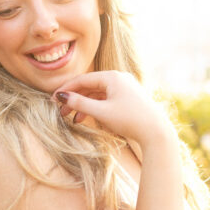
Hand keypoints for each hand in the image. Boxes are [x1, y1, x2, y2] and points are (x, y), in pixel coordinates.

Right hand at [52, 71, 172, 147]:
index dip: (66, 89)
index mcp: (112, 77)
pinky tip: (86, 118)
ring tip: (72, 118)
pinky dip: (95, 107)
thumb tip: (61, 96)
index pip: (83, 79)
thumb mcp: (101, 112)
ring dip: (84, 104)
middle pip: (90, 86)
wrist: (156, 132)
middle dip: (74, 98)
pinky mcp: (129, 97)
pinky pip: (106, 99)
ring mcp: (125, 87)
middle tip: (60, 111)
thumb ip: (80, 103)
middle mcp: (119, 78)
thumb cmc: (129, 120)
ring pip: (97, 93)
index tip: (53, 100)